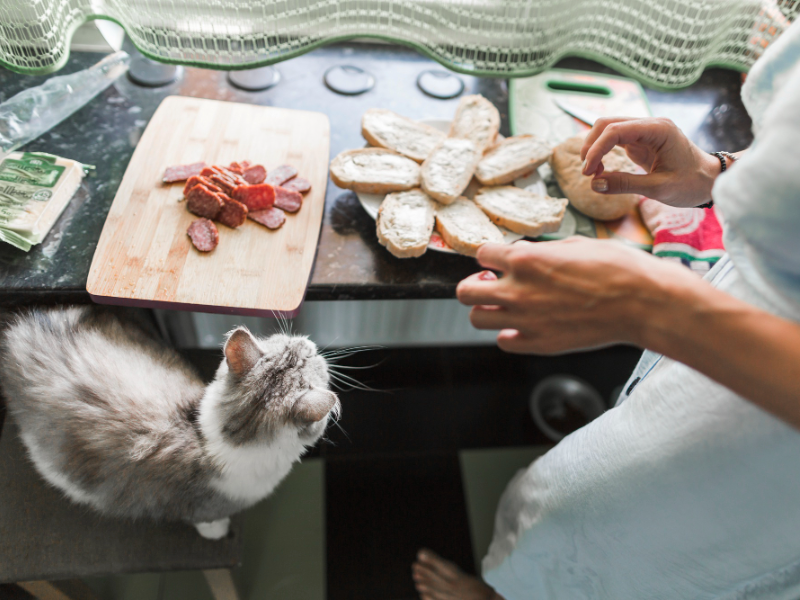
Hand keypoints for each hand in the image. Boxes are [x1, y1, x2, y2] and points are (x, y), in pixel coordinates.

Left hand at [456, 238, 696, 353]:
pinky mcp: (539, 344)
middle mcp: (518, 290)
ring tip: (507, 305)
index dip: (491, 256)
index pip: (481, 254)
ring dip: (488, 310)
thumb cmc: (617, 269)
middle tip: (492, 283)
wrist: (642, 303)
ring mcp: (526, 320)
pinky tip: (525, 325)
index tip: (500, 260)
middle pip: (465, 292)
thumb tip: (526, 256)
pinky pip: (504, 342)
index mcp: (525, 259)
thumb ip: (541, 252)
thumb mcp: (575, 243)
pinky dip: (509, 334)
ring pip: (477, 319)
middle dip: (476, 285)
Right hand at [580, 117, 721, 207]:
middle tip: (587, 173)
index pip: (615, 130)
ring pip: (608, 129)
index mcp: (658, 130)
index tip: (588, 172)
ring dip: (595, 148)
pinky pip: (615, 140)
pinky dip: (603, 152)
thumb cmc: (691, 183)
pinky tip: (600, 169)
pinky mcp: (641, 141)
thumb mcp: (658, 189)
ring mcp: (645, 132)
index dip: (596, 149)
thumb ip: (625, 184)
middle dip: (591, 146)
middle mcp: (650, 125)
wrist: (711, 180)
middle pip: (607, 123)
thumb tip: (594, 184)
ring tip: (593, 173)